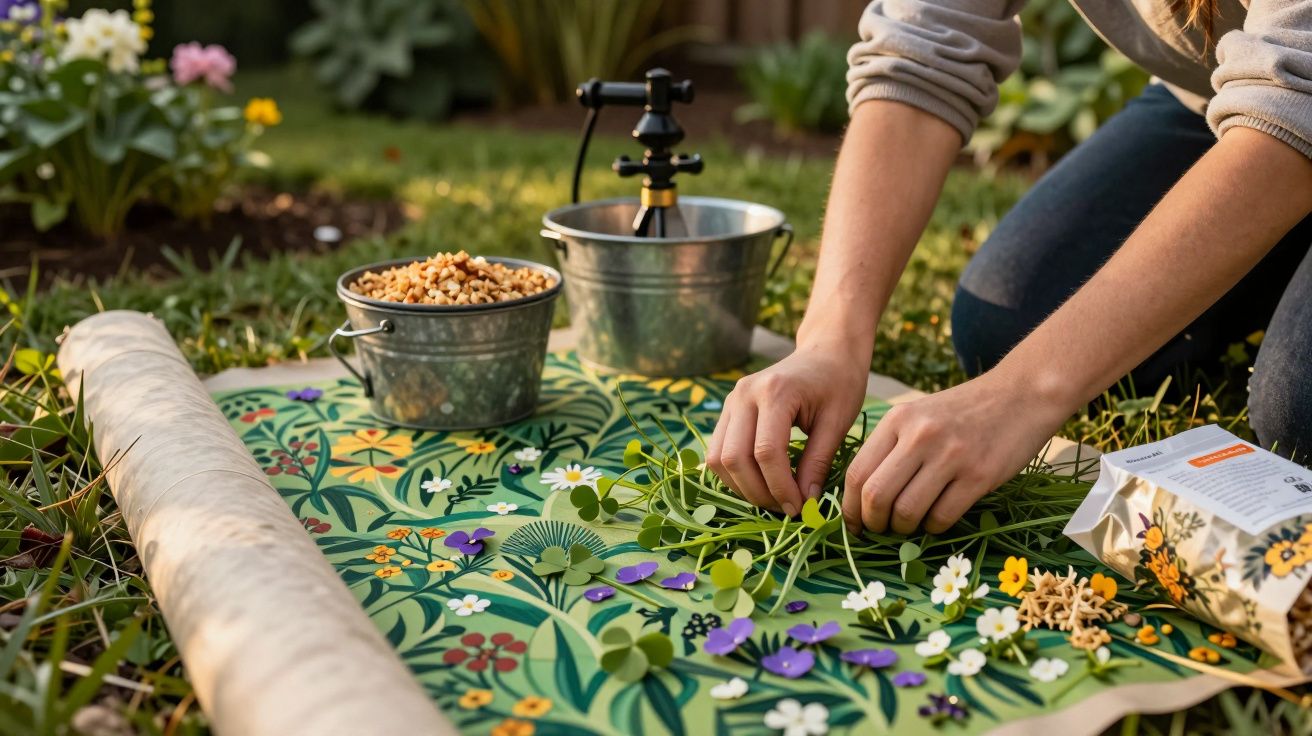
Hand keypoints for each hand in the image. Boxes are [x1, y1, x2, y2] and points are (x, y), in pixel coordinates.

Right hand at [706, 348, 869, 516]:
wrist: (825, 352)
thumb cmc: (839, 383)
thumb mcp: (838, 422)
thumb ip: (818, 462)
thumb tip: (805, 502)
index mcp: (775, 392)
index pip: (766, 452)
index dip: (780, 487)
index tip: (800, 507)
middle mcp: (744, 394)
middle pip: (734, 458)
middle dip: (758, 492)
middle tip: (787, 508)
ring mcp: (731, 400)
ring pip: (718, 458)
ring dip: (742, 487)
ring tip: (773, 498)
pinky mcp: (728, 409)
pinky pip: (717, 450)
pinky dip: (734, 474)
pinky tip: (761, 483)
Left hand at [841, 370, 1069, 535]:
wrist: (1022, 394)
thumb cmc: (964, 411)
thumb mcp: (919, 415)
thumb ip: (891, 447)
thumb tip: (861, 497)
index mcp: (897, 420)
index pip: (857, 474)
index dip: (850, 507)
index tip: (855, 523)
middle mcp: (919, 436)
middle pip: (876, 496)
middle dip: (872, 523)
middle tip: (881, 530)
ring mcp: (950, 455)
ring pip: (907, 512)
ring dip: (904, 529)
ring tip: (910, 525)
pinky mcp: (979, 475)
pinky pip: (942, 517)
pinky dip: (934, 527)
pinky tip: (937, 518)